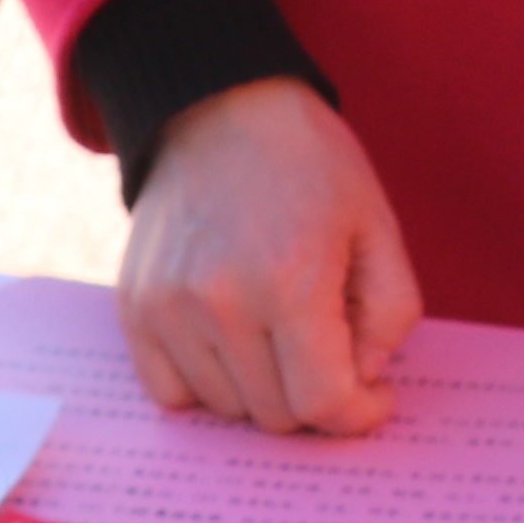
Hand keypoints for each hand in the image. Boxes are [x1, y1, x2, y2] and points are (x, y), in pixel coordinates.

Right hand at [121, 78, 423, 435]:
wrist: (220, 107)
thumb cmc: (311, 166)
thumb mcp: (378, 228)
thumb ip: (389, 317)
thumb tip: (360, 382)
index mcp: (291, 281)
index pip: (323, 403)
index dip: (359, 412)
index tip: (373, 393)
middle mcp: (219, 304)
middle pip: (276, 415)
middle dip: (315, 396)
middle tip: (329, 345)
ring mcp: (168, 309)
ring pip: (226, 409)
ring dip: (263, 388)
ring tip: (279, 329)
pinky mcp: (135, 308)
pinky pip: (172, 393)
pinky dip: (208, 384)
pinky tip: (233, 340)